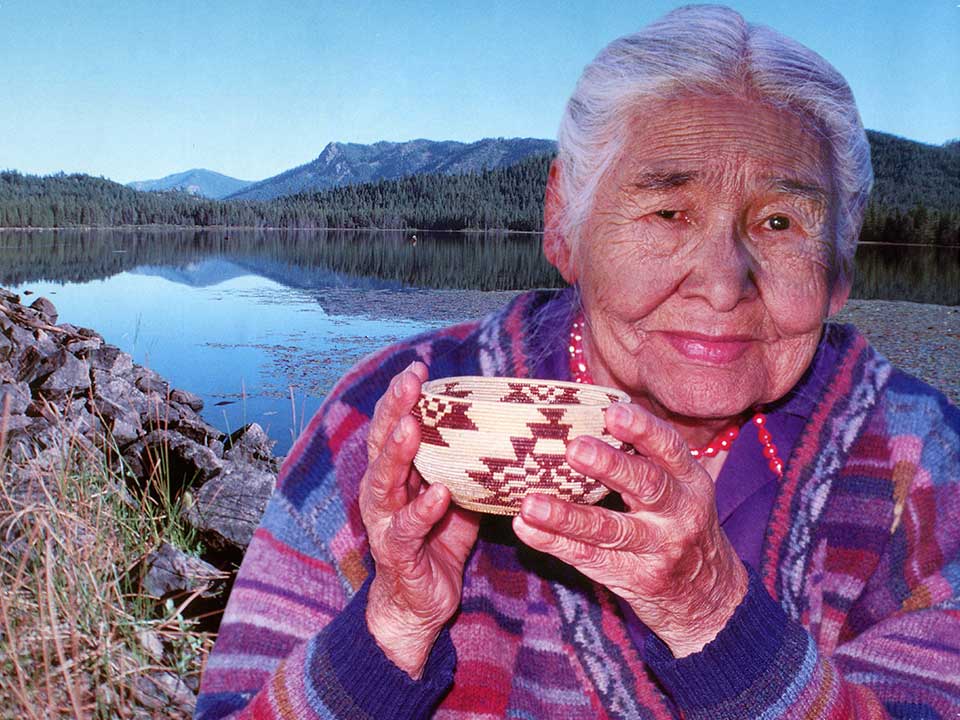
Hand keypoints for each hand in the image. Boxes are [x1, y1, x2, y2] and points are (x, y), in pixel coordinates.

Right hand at [361, 361, 479, 677]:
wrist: (416, 604)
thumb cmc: (434, 544)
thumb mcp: (454, 498)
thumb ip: (466, 468)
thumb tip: (502, 434)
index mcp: (396, 473)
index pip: (395, 426)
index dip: (403, 396)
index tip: (418, 368)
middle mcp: (382, 491)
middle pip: (382, 443)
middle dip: (395, 409)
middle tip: (410, 381)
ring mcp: (385, 521)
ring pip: (385, 480)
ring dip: (399, 451)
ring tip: (412, 424)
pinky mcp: (397, 552)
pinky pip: (408, 528)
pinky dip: (423, 509)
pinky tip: (440, 493)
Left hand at [512, 402, 747, 656]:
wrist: (710, 597)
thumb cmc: (681, 524)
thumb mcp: (680, 488)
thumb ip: (644, 458)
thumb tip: (580, 416)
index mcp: (689, 481)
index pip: (669, 448)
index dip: (643, 428)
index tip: (613, 413)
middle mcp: (679, 513)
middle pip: (646, 486)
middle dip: (610, 466)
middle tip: (574, 449)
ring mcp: (658, 550)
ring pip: (610, 530)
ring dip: (567, 516)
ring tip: (531, 503)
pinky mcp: (635, 578)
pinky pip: (588, 558)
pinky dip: (554, 542)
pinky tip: (526, 529)